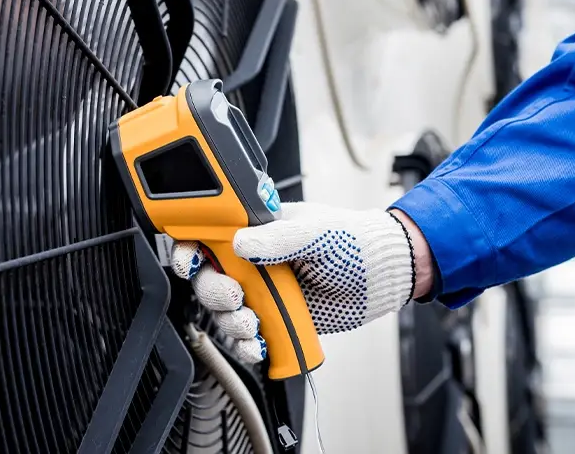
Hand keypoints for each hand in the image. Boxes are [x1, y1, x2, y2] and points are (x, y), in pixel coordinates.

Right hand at [170, 202, 430, 363]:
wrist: (384, 276)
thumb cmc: (352, 241)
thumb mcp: (315, 232)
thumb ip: (277, 237)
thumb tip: (240, 242)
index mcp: (257, 229)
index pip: (209, 235)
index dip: (191, 248)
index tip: (191, 262)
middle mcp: (254, 261)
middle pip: (209, 278)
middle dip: (213, 291)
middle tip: (235, 296)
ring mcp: (264, 292)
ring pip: (225, 311)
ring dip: (229, 321)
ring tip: (252, 323)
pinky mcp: (277, 319)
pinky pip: (249, 337)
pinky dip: (247, 345)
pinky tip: (258, 344)